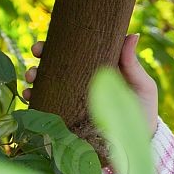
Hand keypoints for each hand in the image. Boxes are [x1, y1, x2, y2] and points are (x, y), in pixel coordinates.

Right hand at [26, 34, 158, 131]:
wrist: (140, 139)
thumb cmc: (143, 108)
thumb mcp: (141, 85)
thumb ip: (132, 64)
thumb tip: (132, 34)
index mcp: (97, 67)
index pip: (74, 50)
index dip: (57, 43)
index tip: (46, 42)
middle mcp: (81, 80)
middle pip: (55, 63)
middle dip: (40, 56)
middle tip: (37, 53)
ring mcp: (73, 98)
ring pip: (46, 82)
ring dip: (33, 76)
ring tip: (30, 79)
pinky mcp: (69, 117)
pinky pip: (47, 105)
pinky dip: (35, 100)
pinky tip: (30, 98)